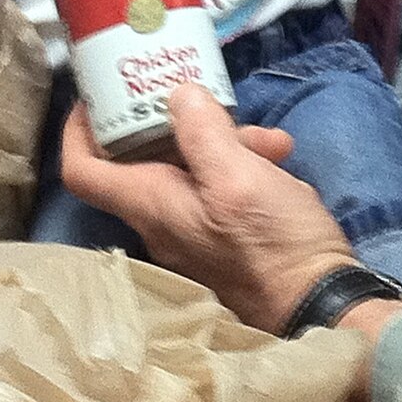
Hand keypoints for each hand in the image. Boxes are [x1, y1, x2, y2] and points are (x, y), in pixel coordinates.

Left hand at [61, 83, 359, 332]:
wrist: (322, 305)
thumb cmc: (275, 244)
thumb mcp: (240, 177)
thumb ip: (203, 133)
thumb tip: (177, 96)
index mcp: (152, 206)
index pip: (83, 171)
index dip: (79, 129)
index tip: (99, 96)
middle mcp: (161, 222)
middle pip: (145, 158)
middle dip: (183, 122)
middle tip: (221, 104)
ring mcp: (193, 233)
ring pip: (190, 169)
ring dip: (228, 144)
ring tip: (275, 143)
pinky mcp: (223, 239)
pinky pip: (218, 189)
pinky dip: (244, 167)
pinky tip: (279, 163)